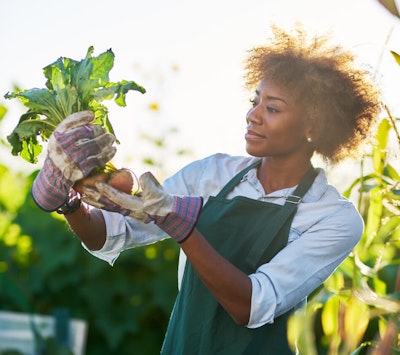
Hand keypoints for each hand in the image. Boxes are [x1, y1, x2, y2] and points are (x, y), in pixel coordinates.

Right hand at [31, 111, 116, 211]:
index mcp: (57, 137)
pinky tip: (113, 149)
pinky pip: (99, 159)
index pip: (72, 122)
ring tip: (111, 138)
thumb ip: (70, 125)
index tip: (93, 117)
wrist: (55, 176)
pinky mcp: (82, 169)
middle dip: (99, 130)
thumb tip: (91, 115)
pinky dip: (108, 153)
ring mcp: (73, 158)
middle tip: (105, 131)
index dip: (84, 119)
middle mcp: (64, 147)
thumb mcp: (58, 137)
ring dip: (106, 140)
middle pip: (87, 133)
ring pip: (95, 145)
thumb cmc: (60, 152)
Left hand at [83, 172, 202, 242]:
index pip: (118, 198)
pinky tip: (87, 193)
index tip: (96, 183)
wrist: (165, 213)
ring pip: (103, 204)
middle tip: (79, 188)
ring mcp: (122, 210)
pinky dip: (96, 198)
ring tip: (78, 190)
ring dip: (91, 198)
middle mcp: (125, 210)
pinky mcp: (121, 208)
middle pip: (105, 203)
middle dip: (93, 195)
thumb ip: (151, 184)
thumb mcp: (159, 193)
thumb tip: (143, 176)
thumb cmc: (162, 202)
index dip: (108, 191)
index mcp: (134, 206)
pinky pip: (105, 203)